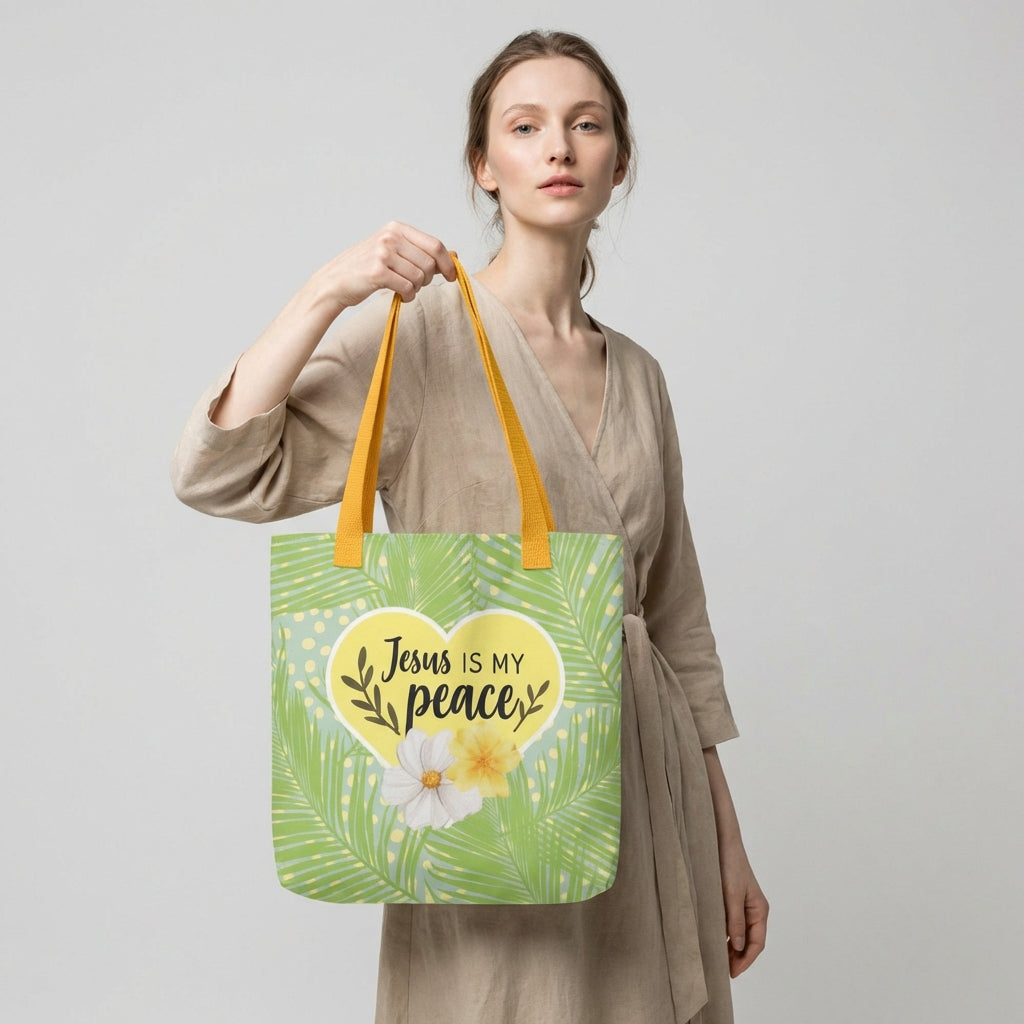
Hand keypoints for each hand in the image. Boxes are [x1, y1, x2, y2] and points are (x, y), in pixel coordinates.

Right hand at [311, 221, 457, 309]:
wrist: (335, 282)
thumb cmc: (366, 269)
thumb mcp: (395, 253)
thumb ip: (422, 252)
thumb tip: (456, 255)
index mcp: (396, 228)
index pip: (435, 245)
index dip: (448, 263)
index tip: (452, 277)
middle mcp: (390, 237)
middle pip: (429, 263)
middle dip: (428, 279)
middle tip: (415, 285)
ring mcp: (383, 253)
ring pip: (419, 277)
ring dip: (416, 289)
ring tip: (404, 289)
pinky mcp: (377, 272)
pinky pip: (408, 287)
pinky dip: (408, 296)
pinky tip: (400, 296)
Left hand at [719, 836, 768, 977]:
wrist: (721, 840)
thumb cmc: (729, 864)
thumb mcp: (731, 895)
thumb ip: (735, 921)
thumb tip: (738, 947)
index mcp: (759, 909)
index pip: (757, 944)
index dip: (745, 960)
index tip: (732, 973)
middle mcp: (754, 909)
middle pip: (749, 941)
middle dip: (738, 957)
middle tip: (722, 971)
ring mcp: (743, 905)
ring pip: (739, 934)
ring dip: (731, 947)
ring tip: (717, 960)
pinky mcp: (731, 899)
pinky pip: (730, 923)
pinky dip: (724, 934)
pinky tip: (713, 939)